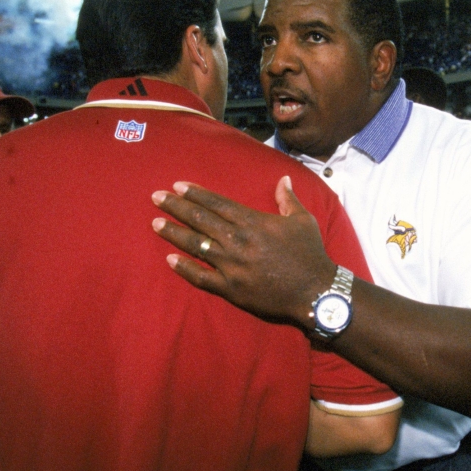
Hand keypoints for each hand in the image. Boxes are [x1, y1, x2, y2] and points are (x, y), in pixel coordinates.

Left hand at [151, 177, 336, 327]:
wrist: (315, 291)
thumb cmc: (310, 253)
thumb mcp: (303, 220)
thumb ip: (288, 199)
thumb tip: (283, 179)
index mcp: (252, 222)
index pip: (216, 204)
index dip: (195, 194)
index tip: (177, 186)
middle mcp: (237, 241)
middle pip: (200, 220)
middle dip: (176, 207)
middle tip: (156, 197)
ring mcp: (232, 266)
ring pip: (195, 246)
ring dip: (174, 233)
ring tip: (155, 223)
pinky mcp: (231, 289)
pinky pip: (202, 277)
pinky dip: (185, 269)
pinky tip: (170, 259)